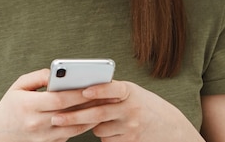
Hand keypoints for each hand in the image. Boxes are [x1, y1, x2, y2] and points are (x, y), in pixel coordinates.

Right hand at [0, 69, 98, 141]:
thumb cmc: (10, 105)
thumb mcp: (18, 86)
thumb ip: (37, 77)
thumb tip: (56, 73)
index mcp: (28, 106)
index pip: (58, 99)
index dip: (76, 93)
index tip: (92, 85)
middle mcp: (37, 124)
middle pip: (69, 114)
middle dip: (89, 103)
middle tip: (106, 94)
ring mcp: (44, 137)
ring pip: (74, 128)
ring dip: (90, 117)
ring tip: (104, 105)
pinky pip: (70, 135)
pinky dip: (83, 125)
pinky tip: (92, 115)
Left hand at [50, 80, 203, 141]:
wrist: (169, 127)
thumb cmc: (142, 104)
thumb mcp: (130, 93)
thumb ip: (110, 91)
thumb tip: (78, 91)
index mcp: (129, 91)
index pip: (113, 88)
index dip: (98, 90)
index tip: (83, 91)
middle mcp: (130, 109)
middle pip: (98, 114)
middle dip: (73, 117)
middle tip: (55, 118)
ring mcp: (131, 127)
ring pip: (98, 128)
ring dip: (90, 125)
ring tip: (95, 118)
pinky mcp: (130, 141)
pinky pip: (106, 139)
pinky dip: (103, 134)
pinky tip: (112, 128)